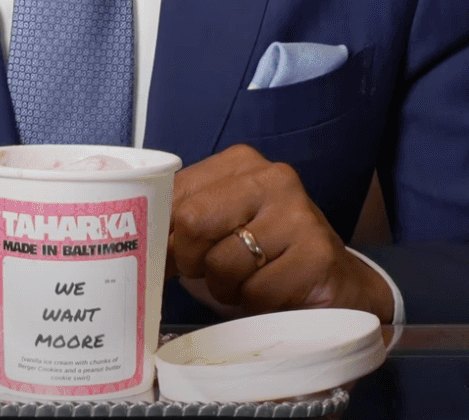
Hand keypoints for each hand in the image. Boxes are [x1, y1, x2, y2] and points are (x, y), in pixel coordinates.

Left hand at [167, 146, 393, 320]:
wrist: (336, 285)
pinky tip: (275, 294)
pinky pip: (256, 292)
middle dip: (192, 262)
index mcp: (240, 163)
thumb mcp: (219, 231)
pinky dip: (256, 305)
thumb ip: (180, 225)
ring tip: (248, 283)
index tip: (166, 258)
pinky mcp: (317, 254)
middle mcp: (272, 178)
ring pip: (222, 264)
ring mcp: (299, 214)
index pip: (174, 194)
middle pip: (192, 222)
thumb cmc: (263, 259)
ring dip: (226, 289)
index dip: (162, 235)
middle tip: (210, 274)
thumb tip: (132, 244)